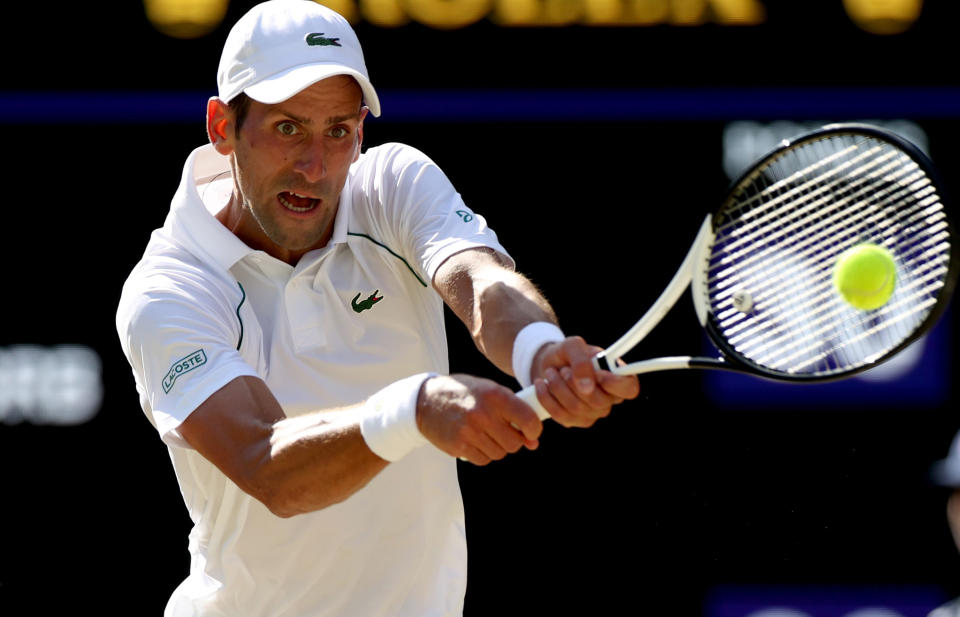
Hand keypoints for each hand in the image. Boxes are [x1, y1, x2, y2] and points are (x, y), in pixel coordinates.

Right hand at [416, 374, 542, 465]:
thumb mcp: (489, 391)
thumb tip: (533, 442)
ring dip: (497, 447)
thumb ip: (513, 412)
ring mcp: (470, 432)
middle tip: (503, 431)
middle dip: (513, 440)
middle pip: (515, 442)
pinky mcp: (459, 446)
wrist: (426, 401)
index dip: (534, 430)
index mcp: (495, 395)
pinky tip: (474, 441)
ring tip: (485, 433)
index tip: (530, 432)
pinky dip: (483, 454)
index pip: (528, 420)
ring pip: (500, 453)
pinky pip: (484, 460)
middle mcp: (483, 414)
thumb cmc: (464, 394)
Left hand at [529, 336, 639, 427]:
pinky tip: (542, 385)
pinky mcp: (574, 421)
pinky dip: (547, 398)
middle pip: (598, 401)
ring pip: (577, 408)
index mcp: (617, 377)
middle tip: (563, 369)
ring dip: (558, 387)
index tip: (599, 374)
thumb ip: (582, 360)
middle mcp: (609, 398)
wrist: (548, 365)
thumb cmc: (567, 354)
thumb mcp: (572, 346)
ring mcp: (593, 413)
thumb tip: (587, 387)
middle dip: (574, 383)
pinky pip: (561, 415)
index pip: (629, 388)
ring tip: (551, 373)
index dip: (616, 384)